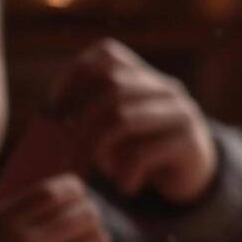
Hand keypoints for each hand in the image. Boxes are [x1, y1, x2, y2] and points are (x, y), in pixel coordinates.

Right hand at [0, 175, 110, 241]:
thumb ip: (13, 205)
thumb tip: (62, 192)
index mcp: (4, 223)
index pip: (54, 193)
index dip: (72, 188)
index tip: (75, 191)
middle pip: (85, 215)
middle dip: (87, 212)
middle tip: (82, 216)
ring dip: (93, 238)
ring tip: (83, 240)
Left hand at [50, 39, 216, 203]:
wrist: (193, 177)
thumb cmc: (142, 150)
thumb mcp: (117, 125)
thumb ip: (91, 112)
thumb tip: (48, 117)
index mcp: (146, 76)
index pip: (107, 54)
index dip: (74, 76)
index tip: (55, 110)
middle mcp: (167, 88)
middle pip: (111, 86)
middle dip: (81, 119)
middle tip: (68, 150)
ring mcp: (182, 113)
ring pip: (122, 117)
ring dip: (99, 148)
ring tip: (98, 170)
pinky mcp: (189, 143)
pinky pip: (142, 153)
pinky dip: (124, 174)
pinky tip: (126, 186)